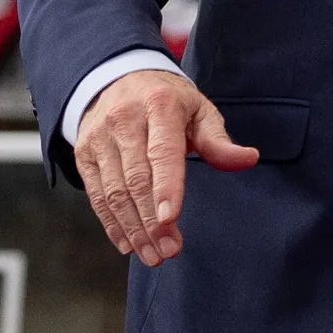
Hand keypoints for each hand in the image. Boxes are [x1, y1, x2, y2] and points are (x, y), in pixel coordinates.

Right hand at [72, 70, 258, 264]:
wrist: (118, 78)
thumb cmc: (168, 100)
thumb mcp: (199, 109)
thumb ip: (219, 140)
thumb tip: (248, 159)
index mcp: (159, 105)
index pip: (162, 151)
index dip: (166, 187)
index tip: (170, 219)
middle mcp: (123, 120)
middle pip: (135, 179)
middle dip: (151, 220)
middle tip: (168, 250)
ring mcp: (99, 138)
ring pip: (113, 192)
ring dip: (133, 229)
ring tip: (153, 255)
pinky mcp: (84, 154)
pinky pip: (96, 195)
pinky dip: (112, 224)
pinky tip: (128, 244)